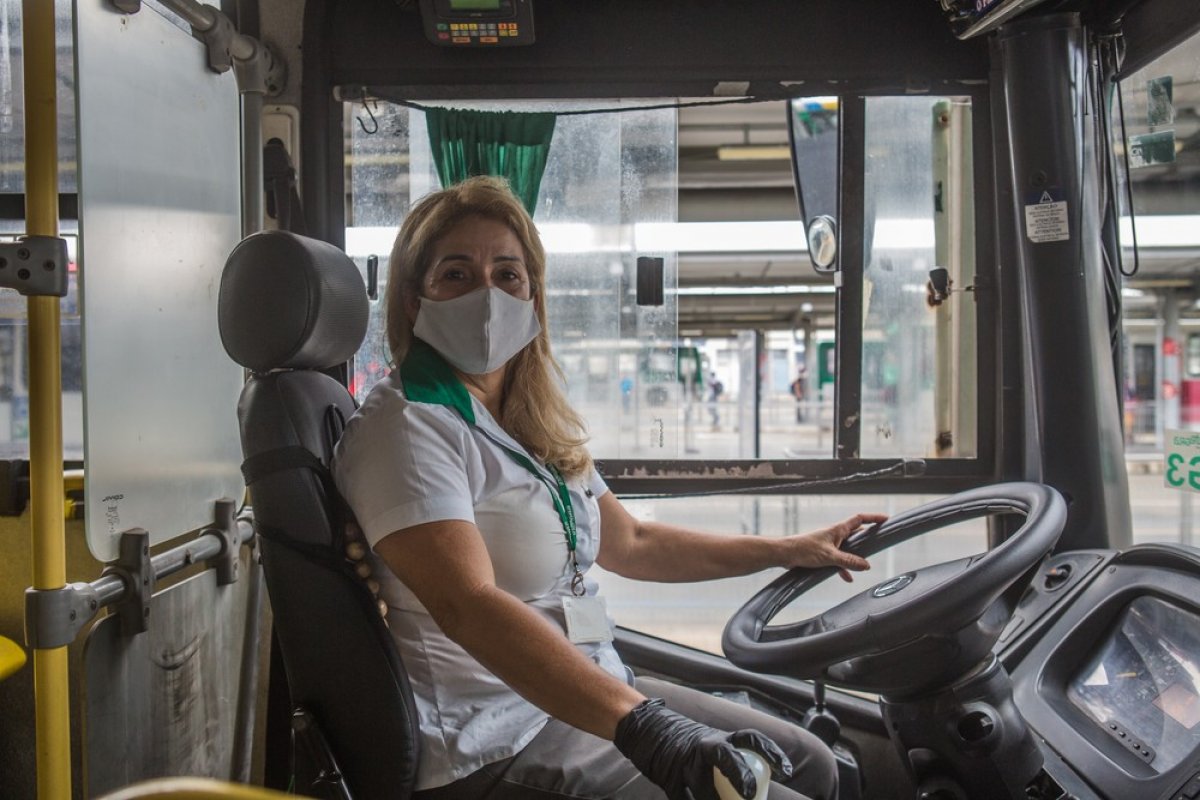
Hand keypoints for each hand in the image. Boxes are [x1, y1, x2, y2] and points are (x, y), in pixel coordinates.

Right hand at [614, 698, 791, 799]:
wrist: (644, 729)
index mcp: (716, 738)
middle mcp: (702, 747)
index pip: (749, 739)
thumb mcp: (707, 745)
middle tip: (751, 796)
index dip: (770, 753)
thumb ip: (726, 760)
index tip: (787, 770)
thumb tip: (751, 789)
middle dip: (740, 776)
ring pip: (705, 789)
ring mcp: (684, 763)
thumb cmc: (683, 742)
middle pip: (726, 757)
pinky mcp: (669, 779)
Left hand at [784, 513, 886, 581]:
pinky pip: (838, 560)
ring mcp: (830, 544)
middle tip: (880, 540)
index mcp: (838, 529)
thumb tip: (867, 565)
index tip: (886, 519)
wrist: (785, 555)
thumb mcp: (830, 557)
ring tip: (866, 563)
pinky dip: (843, 568)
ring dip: (855, 556)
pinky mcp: (823, 554)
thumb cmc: (805, 550)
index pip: (860, 519)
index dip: (873, 517)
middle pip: (856, 533)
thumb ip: (849, 561)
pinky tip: (847, 577)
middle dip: (868, 537)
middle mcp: (835, 534)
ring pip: (848, 548)